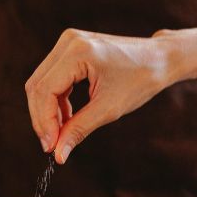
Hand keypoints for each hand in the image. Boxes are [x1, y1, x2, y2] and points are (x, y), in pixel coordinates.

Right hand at [25, 28, 177, 162]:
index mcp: (77, 52)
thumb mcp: (109, 109)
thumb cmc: (141, 80)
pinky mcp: (72, 50)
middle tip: (52, 146)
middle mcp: (68, 42)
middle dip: (43, 119)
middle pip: (37, 86)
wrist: (160, 59)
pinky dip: (56, 101)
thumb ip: (79, 129)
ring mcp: (68, 43)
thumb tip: (58, 154)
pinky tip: (67, 119)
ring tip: (62, 134)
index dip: (44, 122)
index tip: (51, 147)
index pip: (44, 90)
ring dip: (48, 112)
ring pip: (42, 83)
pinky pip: (53, 78)